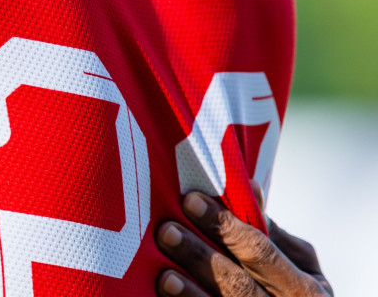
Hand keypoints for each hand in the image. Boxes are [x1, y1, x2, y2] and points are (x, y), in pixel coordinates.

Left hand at [155, 187, 331, 296]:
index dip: (226, 227)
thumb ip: (273, 232)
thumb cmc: (294, 291)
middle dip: (201, 256)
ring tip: (164, 273)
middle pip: (238, 284)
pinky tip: (166, 296)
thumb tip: (249, 185)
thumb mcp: (299, 265)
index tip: (190, 199)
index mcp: (307, 290)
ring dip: (191, 292)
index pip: (261, 253)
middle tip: (166, 230)